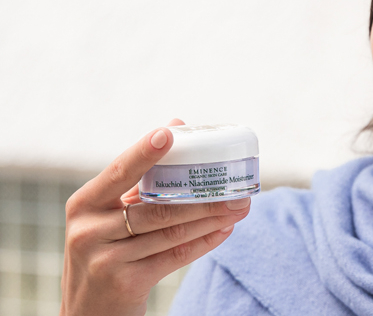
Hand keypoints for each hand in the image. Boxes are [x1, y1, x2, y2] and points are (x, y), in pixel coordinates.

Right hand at [60, 119, 251, 315]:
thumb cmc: (105, 250)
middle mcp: (88, 230)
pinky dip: (203, 242)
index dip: (144, 152)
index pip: (120, 171)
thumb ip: (138, 175)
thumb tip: (174, 124)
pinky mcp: (124, 283)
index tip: (169, 133)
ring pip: (170, 232)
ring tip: (238, 207)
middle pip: (157, 207)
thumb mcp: (108, 214)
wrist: (89, 312)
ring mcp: (104, 259)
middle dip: (203, 197)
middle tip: (236, 188)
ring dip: (211, 218)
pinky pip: (174, 257)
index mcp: (84, 203)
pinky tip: (225, 230)